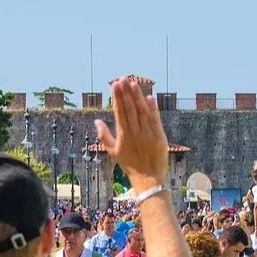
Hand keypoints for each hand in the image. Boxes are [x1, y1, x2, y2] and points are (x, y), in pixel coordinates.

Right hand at [96, 76, 169, 190]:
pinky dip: (153, 109)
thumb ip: (104, 135)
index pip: (119, 111)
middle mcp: (135, 132)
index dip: (117, 97)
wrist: (148, 178)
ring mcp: (148, 134)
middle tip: (123, 78)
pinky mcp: (159, 136)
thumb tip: (96, 120)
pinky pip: (155, 120)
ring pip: (142, 111)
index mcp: (123, 134)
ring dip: (138, 96)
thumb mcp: (113, 151)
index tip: (115, 84)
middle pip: (130, 108)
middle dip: (126, 92)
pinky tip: (149, 97)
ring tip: (134, 83)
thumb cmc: (130, 164)